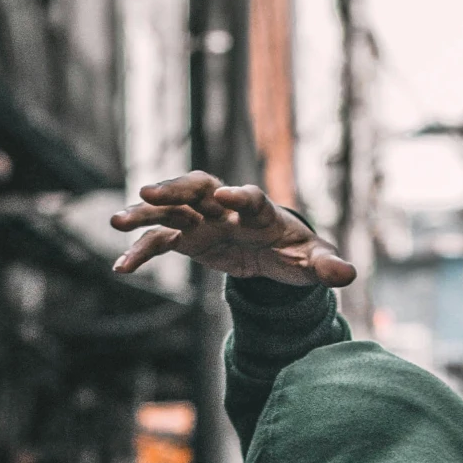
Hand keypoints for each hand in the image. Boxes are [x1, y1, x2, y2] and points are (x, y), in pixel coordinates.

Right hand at [110, 173, 356, 286]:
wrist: (275, 253)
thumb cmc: (296, 252)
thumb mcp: (313, 262)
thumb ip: (327, 266)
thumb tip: (348, 274)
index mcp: (260, 210)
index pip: (250, 197)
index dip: (239, 196)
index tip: (225, 196)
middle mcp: (226, 207)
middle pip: (198, 188)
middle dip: (175, 188)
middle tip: (148, 191)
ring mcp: (203, 220)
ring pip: (170, 210)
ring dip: (143, 214)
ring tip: (115, 221)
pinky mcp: (189, 238)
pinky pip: (161, 242)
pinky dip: (141, 252)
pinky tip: (121, 268)